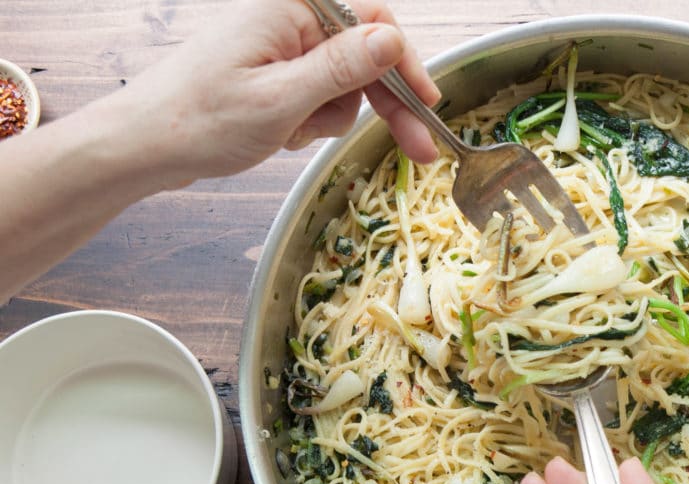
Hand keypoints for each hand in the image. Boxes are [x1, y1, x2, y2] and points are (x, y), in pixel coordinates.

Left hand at [126, 0, 439, 186]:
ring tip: (295, 135)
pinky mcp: (275, 73)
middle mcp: (289, 19)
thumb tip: (392, 40)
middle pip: (366, 54)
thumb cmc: (199, 121)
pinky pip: (319, 96)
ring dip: (333, 116)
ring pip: (345, 82)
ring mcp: (282, 47)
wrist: (144, 146)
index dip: (405, 63)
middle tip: (418, 148)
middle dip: (388, 102)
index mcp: (291, 8)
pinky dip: (313, 121)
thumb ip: (341, 68)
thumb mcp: (281, 99)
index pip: (374, 21)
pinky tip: (284, 135)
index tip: (427, 105)